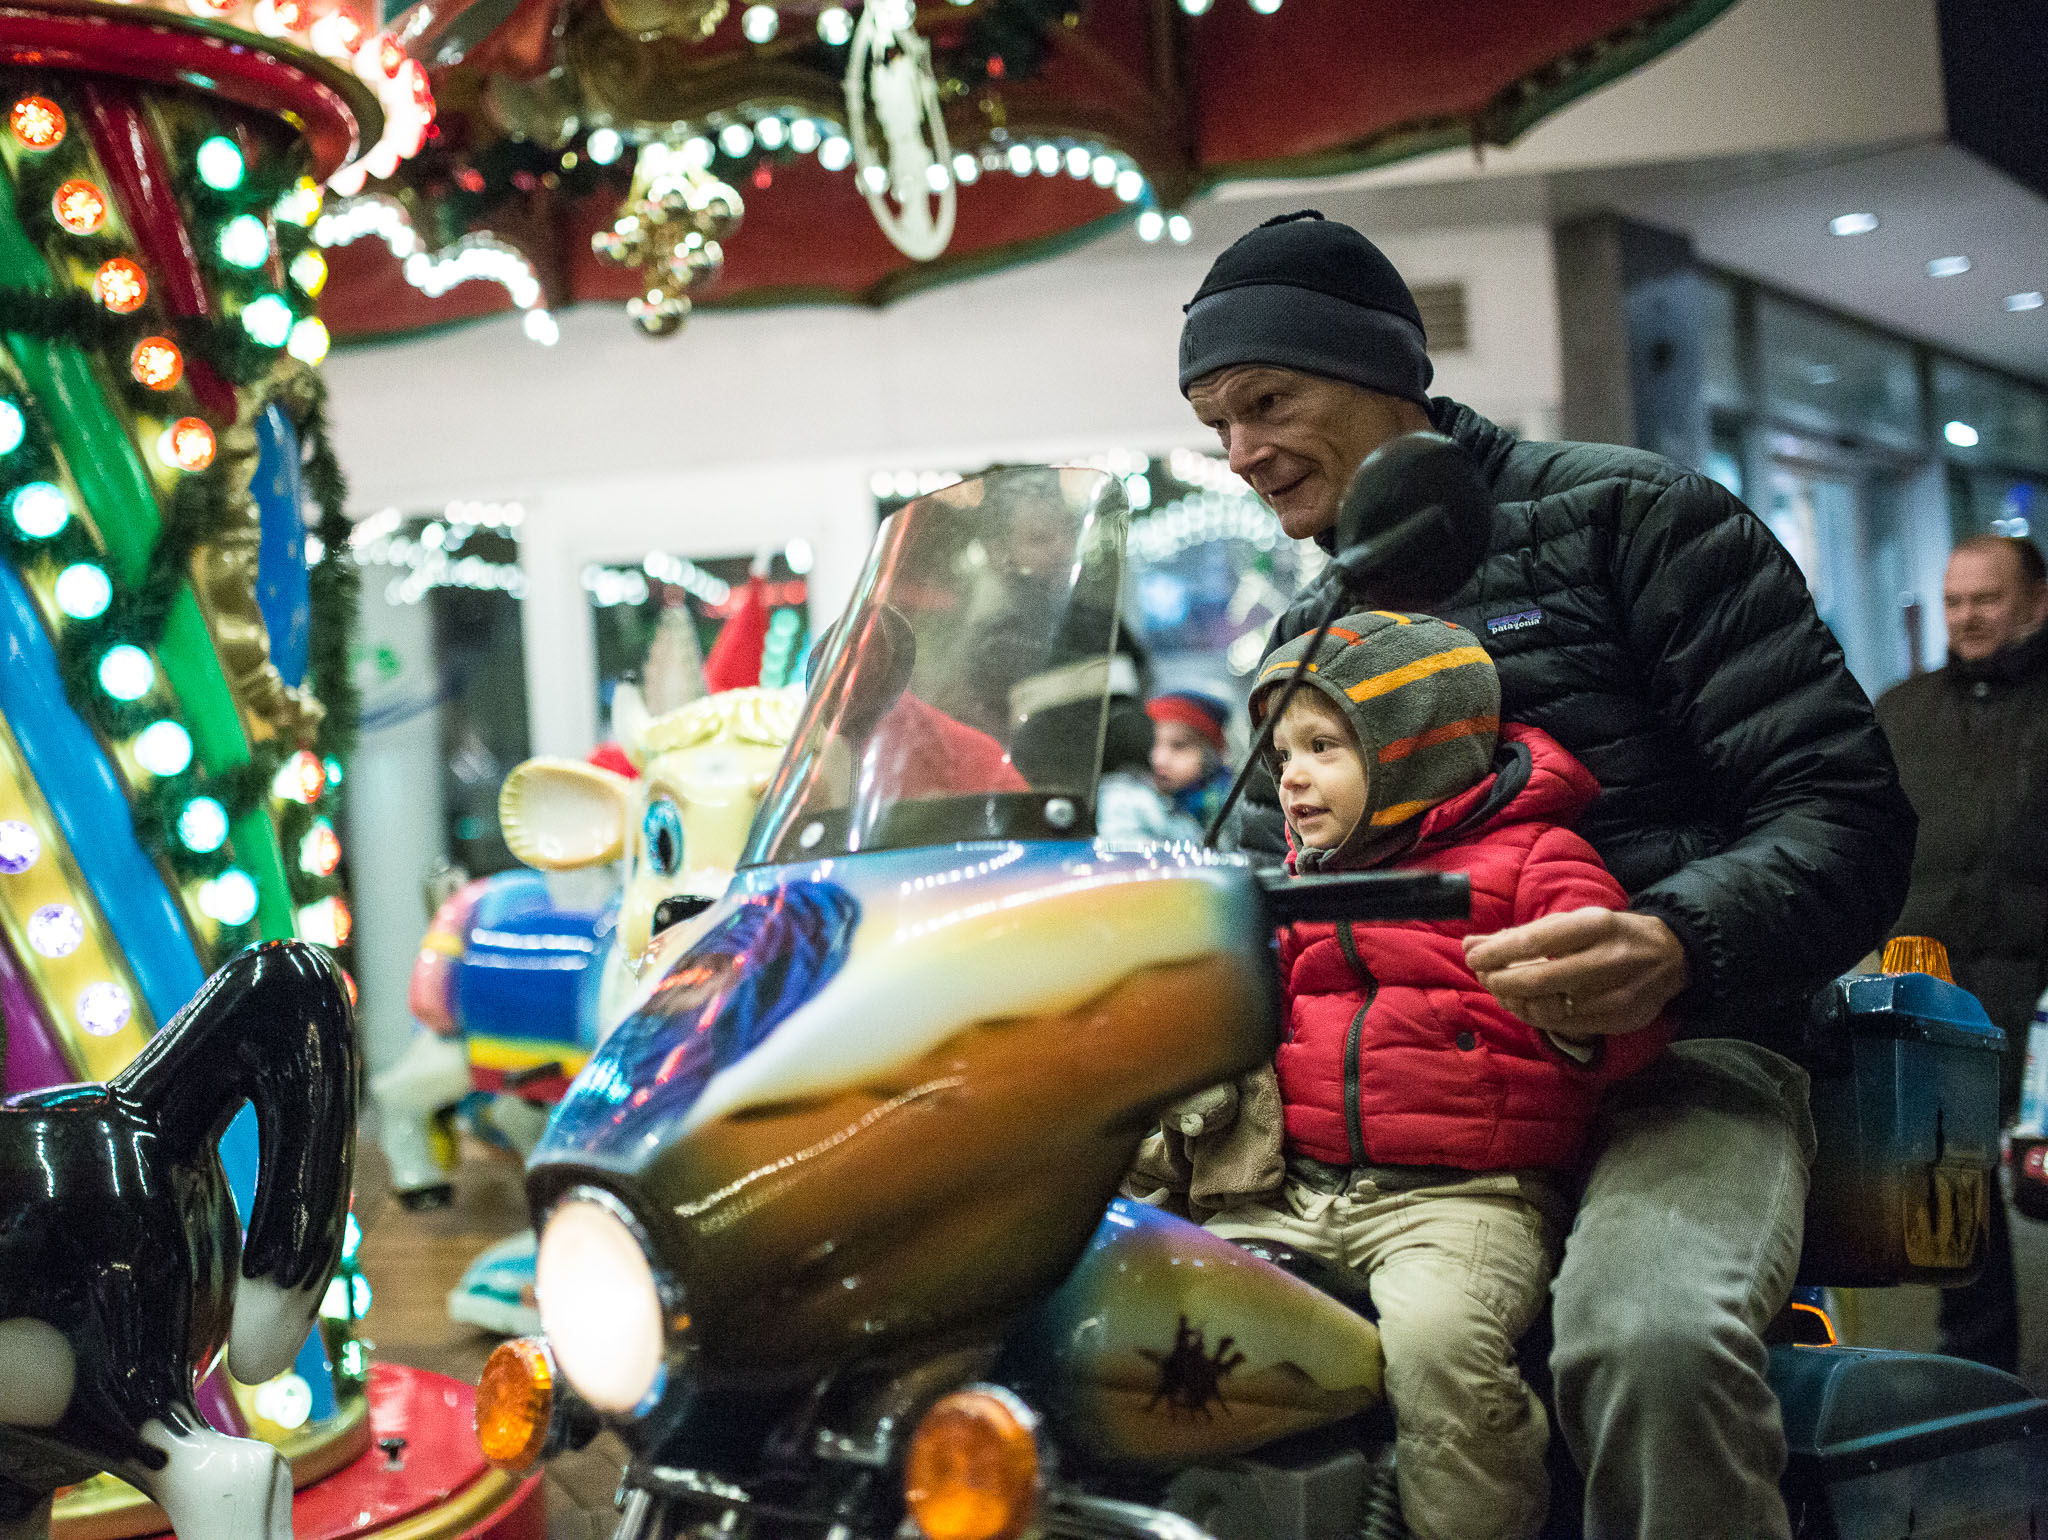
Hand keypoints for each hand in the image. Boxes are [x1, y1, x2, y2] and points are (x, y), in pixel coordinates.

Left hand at [1463, 908, 1686, 1037]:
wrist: (1671, 956)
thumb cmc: (1609, 934)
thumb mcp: (1573, 922)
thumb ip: (1521, 934)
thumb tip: (1470, 944)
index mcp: (1595, 925)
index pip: (1535, 941)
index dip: (1497, 952)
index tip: (1473, 956)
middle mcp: (1608, 959)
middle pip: (1538, 980)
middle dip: (1501, 982)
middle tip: (1485, 977)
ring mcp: (1616, 994)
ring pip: (1549, 1008)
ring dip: (1516, 1002)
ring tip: (1503, 990)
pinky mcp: (1620, 1019)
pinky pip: (1565, 1025)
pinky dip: (1538, 1016)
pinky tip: (1528, 1004)